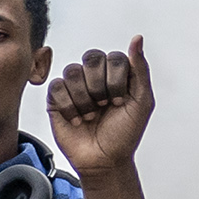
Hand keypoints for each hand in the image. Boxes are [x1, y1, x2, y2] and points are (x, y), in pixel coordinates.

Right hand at [46, 41, 152, 182]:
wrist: (104, 160)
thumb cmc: (125, 134)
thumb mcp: (142, 101)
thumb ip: (140, 68)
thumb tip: (137, 38)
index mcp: (116, 74)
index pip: (113, 57)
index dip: (116, 80)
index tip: (120, 102)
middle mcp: (94, 77)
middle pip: (91, 58)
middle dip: (100, 87)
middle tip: (105, 107)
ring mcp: (75, 86)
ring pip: (73, 72)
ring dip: (85, 99)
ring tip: (91, 116)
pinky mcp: (57, 99)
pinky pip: (57, 87)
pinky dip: (69, 106)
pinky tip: (77, 119)